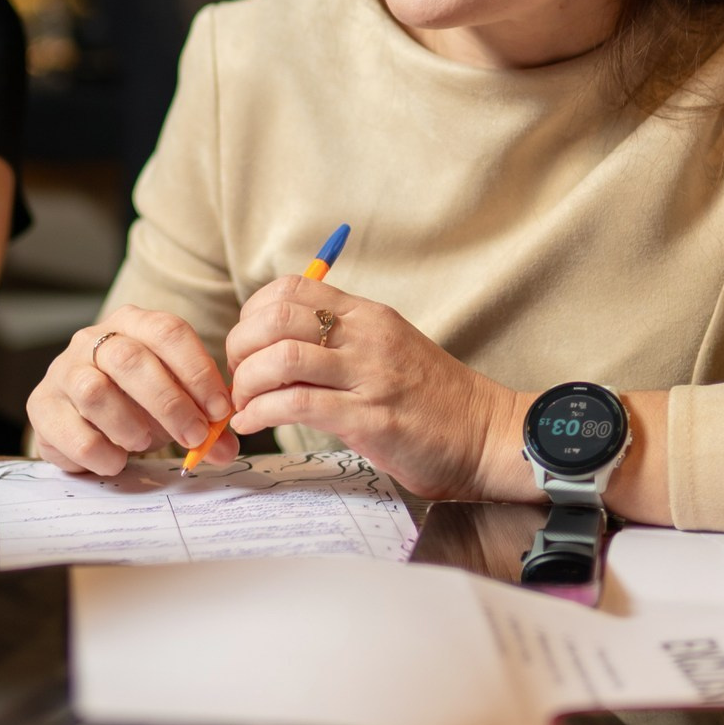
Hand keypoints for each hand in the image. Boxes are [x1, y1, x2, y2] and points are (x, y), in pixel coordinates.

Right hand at [27, 306, 233, 476]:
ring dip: (130, 425)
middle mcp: (92, 340)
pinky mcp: (41, 406)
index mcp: (132, 324)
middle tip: (193, 435)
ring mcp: (63, 371)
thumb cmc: (132, 403)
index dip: (197, 371)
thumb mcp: (172, 403)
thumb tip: (224, 448)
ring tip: (144, 443)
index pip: (167, 331)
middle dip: (169, 402)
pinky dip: (102, 452)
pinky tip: (116, 460)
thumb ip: (202, 423)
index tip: (218, 410)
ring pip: (95, 391)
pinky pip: (72, 431)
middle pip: (130, 359)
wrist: (75, 417)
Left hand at [223, 276, 520, 501]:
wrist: (486, 436)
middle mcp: (366, 337)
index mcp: (368, 316)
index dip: (252, 314)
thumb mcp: (387, 351)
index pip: (290, 289)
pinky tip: (252, 424)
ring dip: (246, 383)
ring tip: (242, 405)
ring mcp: (369, 376)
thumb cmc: (433, 401)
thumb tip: (279, 347)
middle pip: (275, 317)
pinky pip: (297, 404)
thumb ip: (342, 343)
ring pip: (280, 357)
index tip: (247, 345)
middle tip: (237, 378)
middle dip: (239, 348)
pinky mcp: (370, 419)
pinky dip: (261, 413)